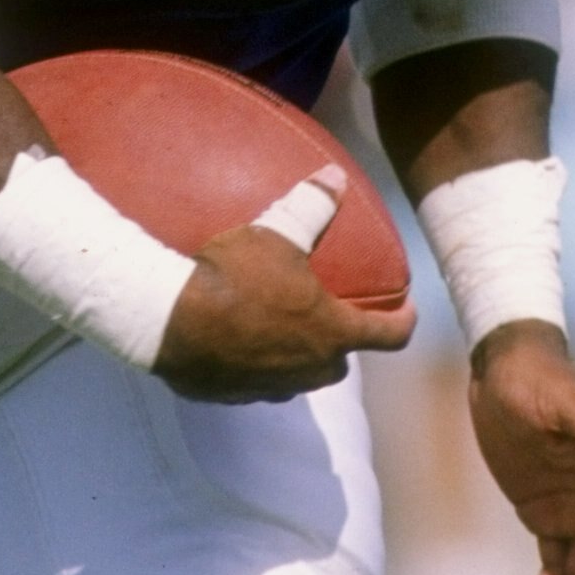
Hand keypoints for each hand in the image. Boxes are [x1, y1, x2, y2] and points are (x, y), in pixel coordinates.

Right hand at [155, 167, 415, 403]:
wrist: (167, 321)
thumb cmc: (233, 277)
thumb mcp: (276, 235)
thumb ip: (311, 208)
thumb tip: (336, 178)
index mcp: (332, 332)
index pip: (388, 336)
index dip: (404, 322)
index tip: (407, 311)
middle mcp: (309, 368)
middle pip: (339, 362)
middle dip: (340, 343)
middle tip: (329, 317)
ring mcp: (271, 388)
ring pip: (298, 377)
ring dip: (298, 358)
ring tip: (283, 332)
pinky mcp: (234, 396)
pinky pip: (257, 382)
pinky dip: (256, 365)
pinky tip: (238, 343)